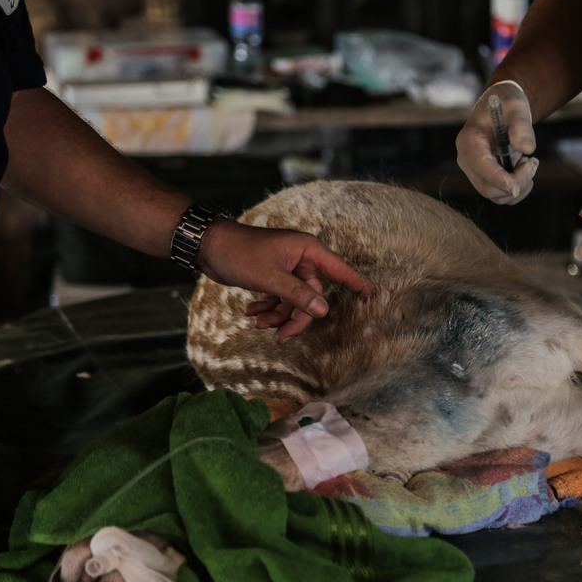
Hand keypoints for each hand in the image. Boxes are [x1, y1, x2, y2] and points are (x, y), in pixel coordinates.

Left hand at [199, 221, 372, 341]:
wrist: (208, 246)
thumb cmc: (240, 253)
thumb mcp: (270, 278)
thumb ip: (298, 295)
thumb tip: (322, 311)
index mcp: (307, 250)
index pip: (339, 270)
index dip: (356, 284)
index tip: (374, 296)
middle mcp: (301, 259)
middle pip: (311, 295)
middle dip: (295, 316)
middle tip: (282, 336)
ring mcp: (287, 269)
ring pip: (294, 300)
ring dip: (278, 315)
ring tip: (258, 324)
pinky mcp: (273, 276)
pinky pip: (280, 298)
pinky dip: (268, 308)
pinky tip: (251, 314)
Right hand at [456, 81, 539, 204]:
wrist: (502, 107)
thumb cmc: (506, 104)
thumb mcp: (516, 108)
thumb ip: (521, 126)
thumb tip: (527, 149)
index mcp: (468, 141)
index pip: (480, 166)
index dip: (498, 179)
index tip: (517, 186)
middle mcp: (466, 160)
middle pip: (487, 187)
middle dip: (515, 183)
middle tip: (532, 162)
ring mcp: (475, 172)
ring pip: (495, 196)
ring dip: (519, 186)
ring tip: (528, 162)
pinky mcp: (485, 179)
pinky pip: (501, 196)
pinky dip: (517, 190)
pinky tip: (524, 171)